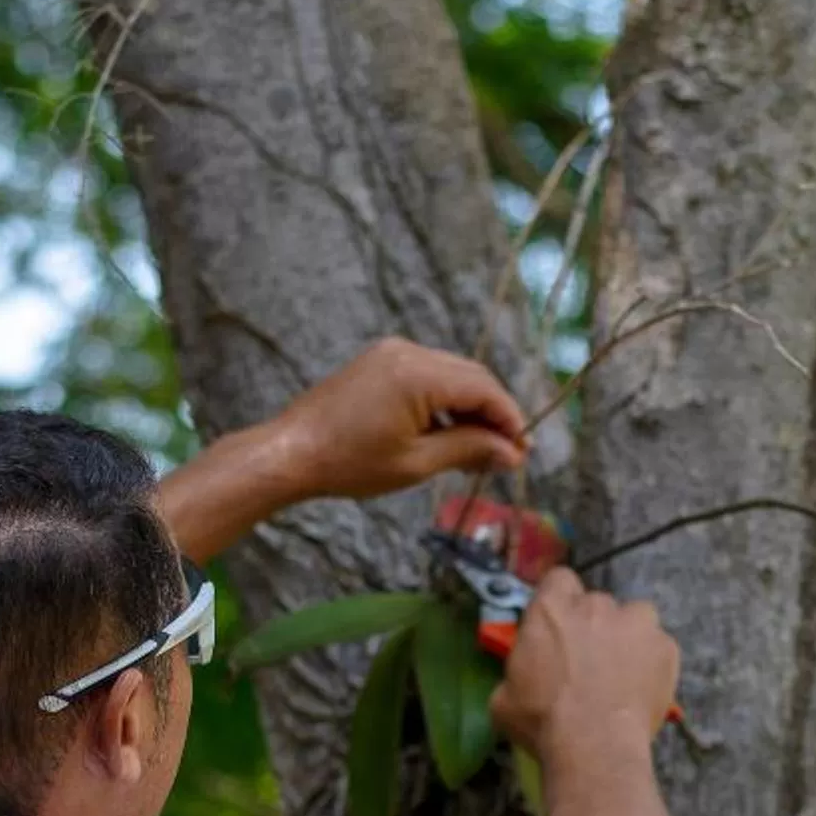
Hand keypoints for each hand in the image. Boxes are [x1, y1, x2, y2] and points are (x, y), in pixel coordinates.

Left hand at [268, 338, 527, 503]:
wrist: (292, 452)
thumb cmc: (349, 463)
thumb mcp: (416, 464)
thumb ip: (469, 450)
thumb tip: (512, 454)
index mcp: (418, 373)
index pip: (484, 389)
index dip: (510, 420)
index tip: (524, 453)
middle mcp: (408, 351)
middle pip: (472, 377)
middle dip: (494, 414)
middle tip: (508, 455)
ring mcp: (392, 352)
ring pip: (452, 374)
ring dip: (471, 408)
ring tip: (480, 451)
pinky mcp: (380, 361)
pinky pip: (428, 375)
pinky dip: (445, 401)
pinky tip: (449, 434)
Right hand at [489, 568, 679, 770]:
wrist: (594, 746)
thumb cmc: (542, 722)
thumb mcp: (504, 699)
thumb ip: (518, 672)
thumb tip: (520, 679)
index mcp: (551, 609)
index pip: (559, 580)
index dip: (561, 601)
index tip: (559, 626)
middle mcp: (595, 605)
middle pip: (597, 604)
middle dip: (593, 626)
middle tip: (588, 662)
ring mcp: (636, 623)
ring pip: (634, 617)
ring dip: (628, 636)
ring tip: (622, 671)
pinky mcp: (666, 647)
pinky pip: (658, 647)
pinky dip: (653, 662)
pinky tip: (643, 689)